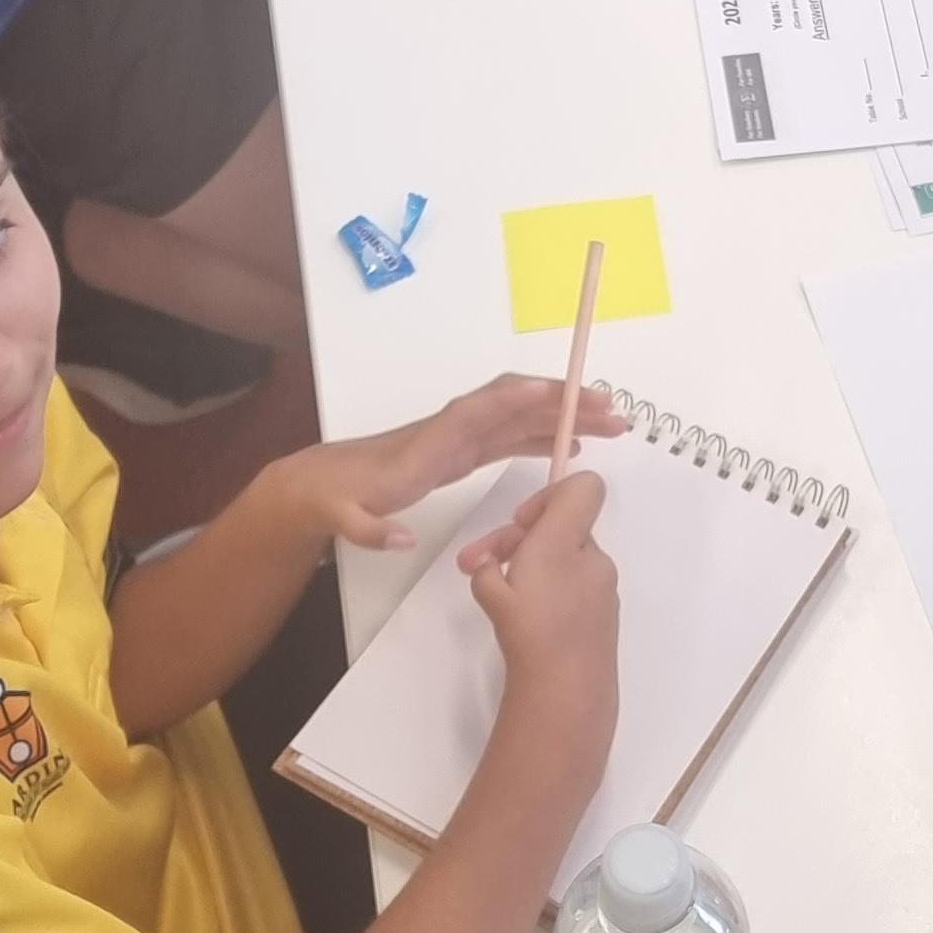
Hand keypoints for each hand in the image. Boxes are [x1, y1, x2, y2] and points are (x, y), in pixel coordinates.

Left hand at [290, 377, 624, 551]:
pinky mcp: (463, 452)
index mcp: (426, 443)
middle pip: (514, 405)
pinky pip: (512, 437)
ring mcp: (460, 438)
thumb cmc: (335, 497)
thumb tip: (399, 538)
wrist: (321, 483)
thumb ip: (367, 528)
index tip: (553, 393)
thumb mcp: (342, 516)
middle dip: (562, 403)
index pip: (474, 412)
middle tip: (612, 411)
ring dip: (564, 417)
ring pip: (521, 418)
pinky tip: (571, 446)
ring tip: (610, 424)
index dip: (512, 400)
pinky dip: (544, 437)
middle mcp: (451, 430)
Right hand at [461, 468, 621, 782]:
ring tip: (494, 596)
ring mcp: (602, 590)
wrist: (568, 690)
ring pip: (563, 561)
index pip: (585, 488)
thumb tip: (490, 566)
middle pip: (561, 527)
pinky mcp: (602, 618)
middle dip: (516, 540)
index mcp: (570, 541)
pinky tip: (523, 619)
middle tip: (474, 563)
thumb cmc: (531, 630)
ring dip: (528, 568)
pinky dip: (547, 593)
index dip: (550, 493)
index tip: (521, 521)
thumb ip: (488, 563)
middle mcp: (594, 560)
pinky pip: (571, 590)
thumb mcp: (493, 588)